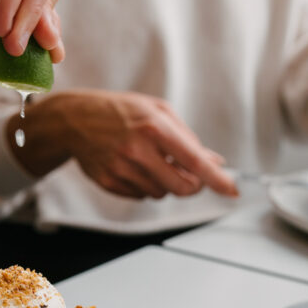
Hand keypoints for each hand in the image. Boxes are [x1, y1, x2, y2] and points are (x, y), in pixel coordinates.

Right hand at [11, 90, 237, 199]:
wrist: (74, 119)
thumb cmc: (120, 111)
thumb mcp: (157, 111)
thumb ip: (187, 138)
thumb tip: (214, 162)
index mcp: (153, 126)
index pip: (194, 160)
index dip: (216, 178)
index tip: (232, 190)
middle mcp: (137, 149)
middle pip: (181, 187)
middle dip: (192, 186)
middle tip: (191, 176)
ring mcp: (120, 168)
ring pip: (161, 193)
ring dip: (164, 183)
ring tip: (150, 161)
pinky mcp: (108, 181)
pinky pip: (140, 196)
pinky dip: (144, 185)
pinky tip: (132, 166)